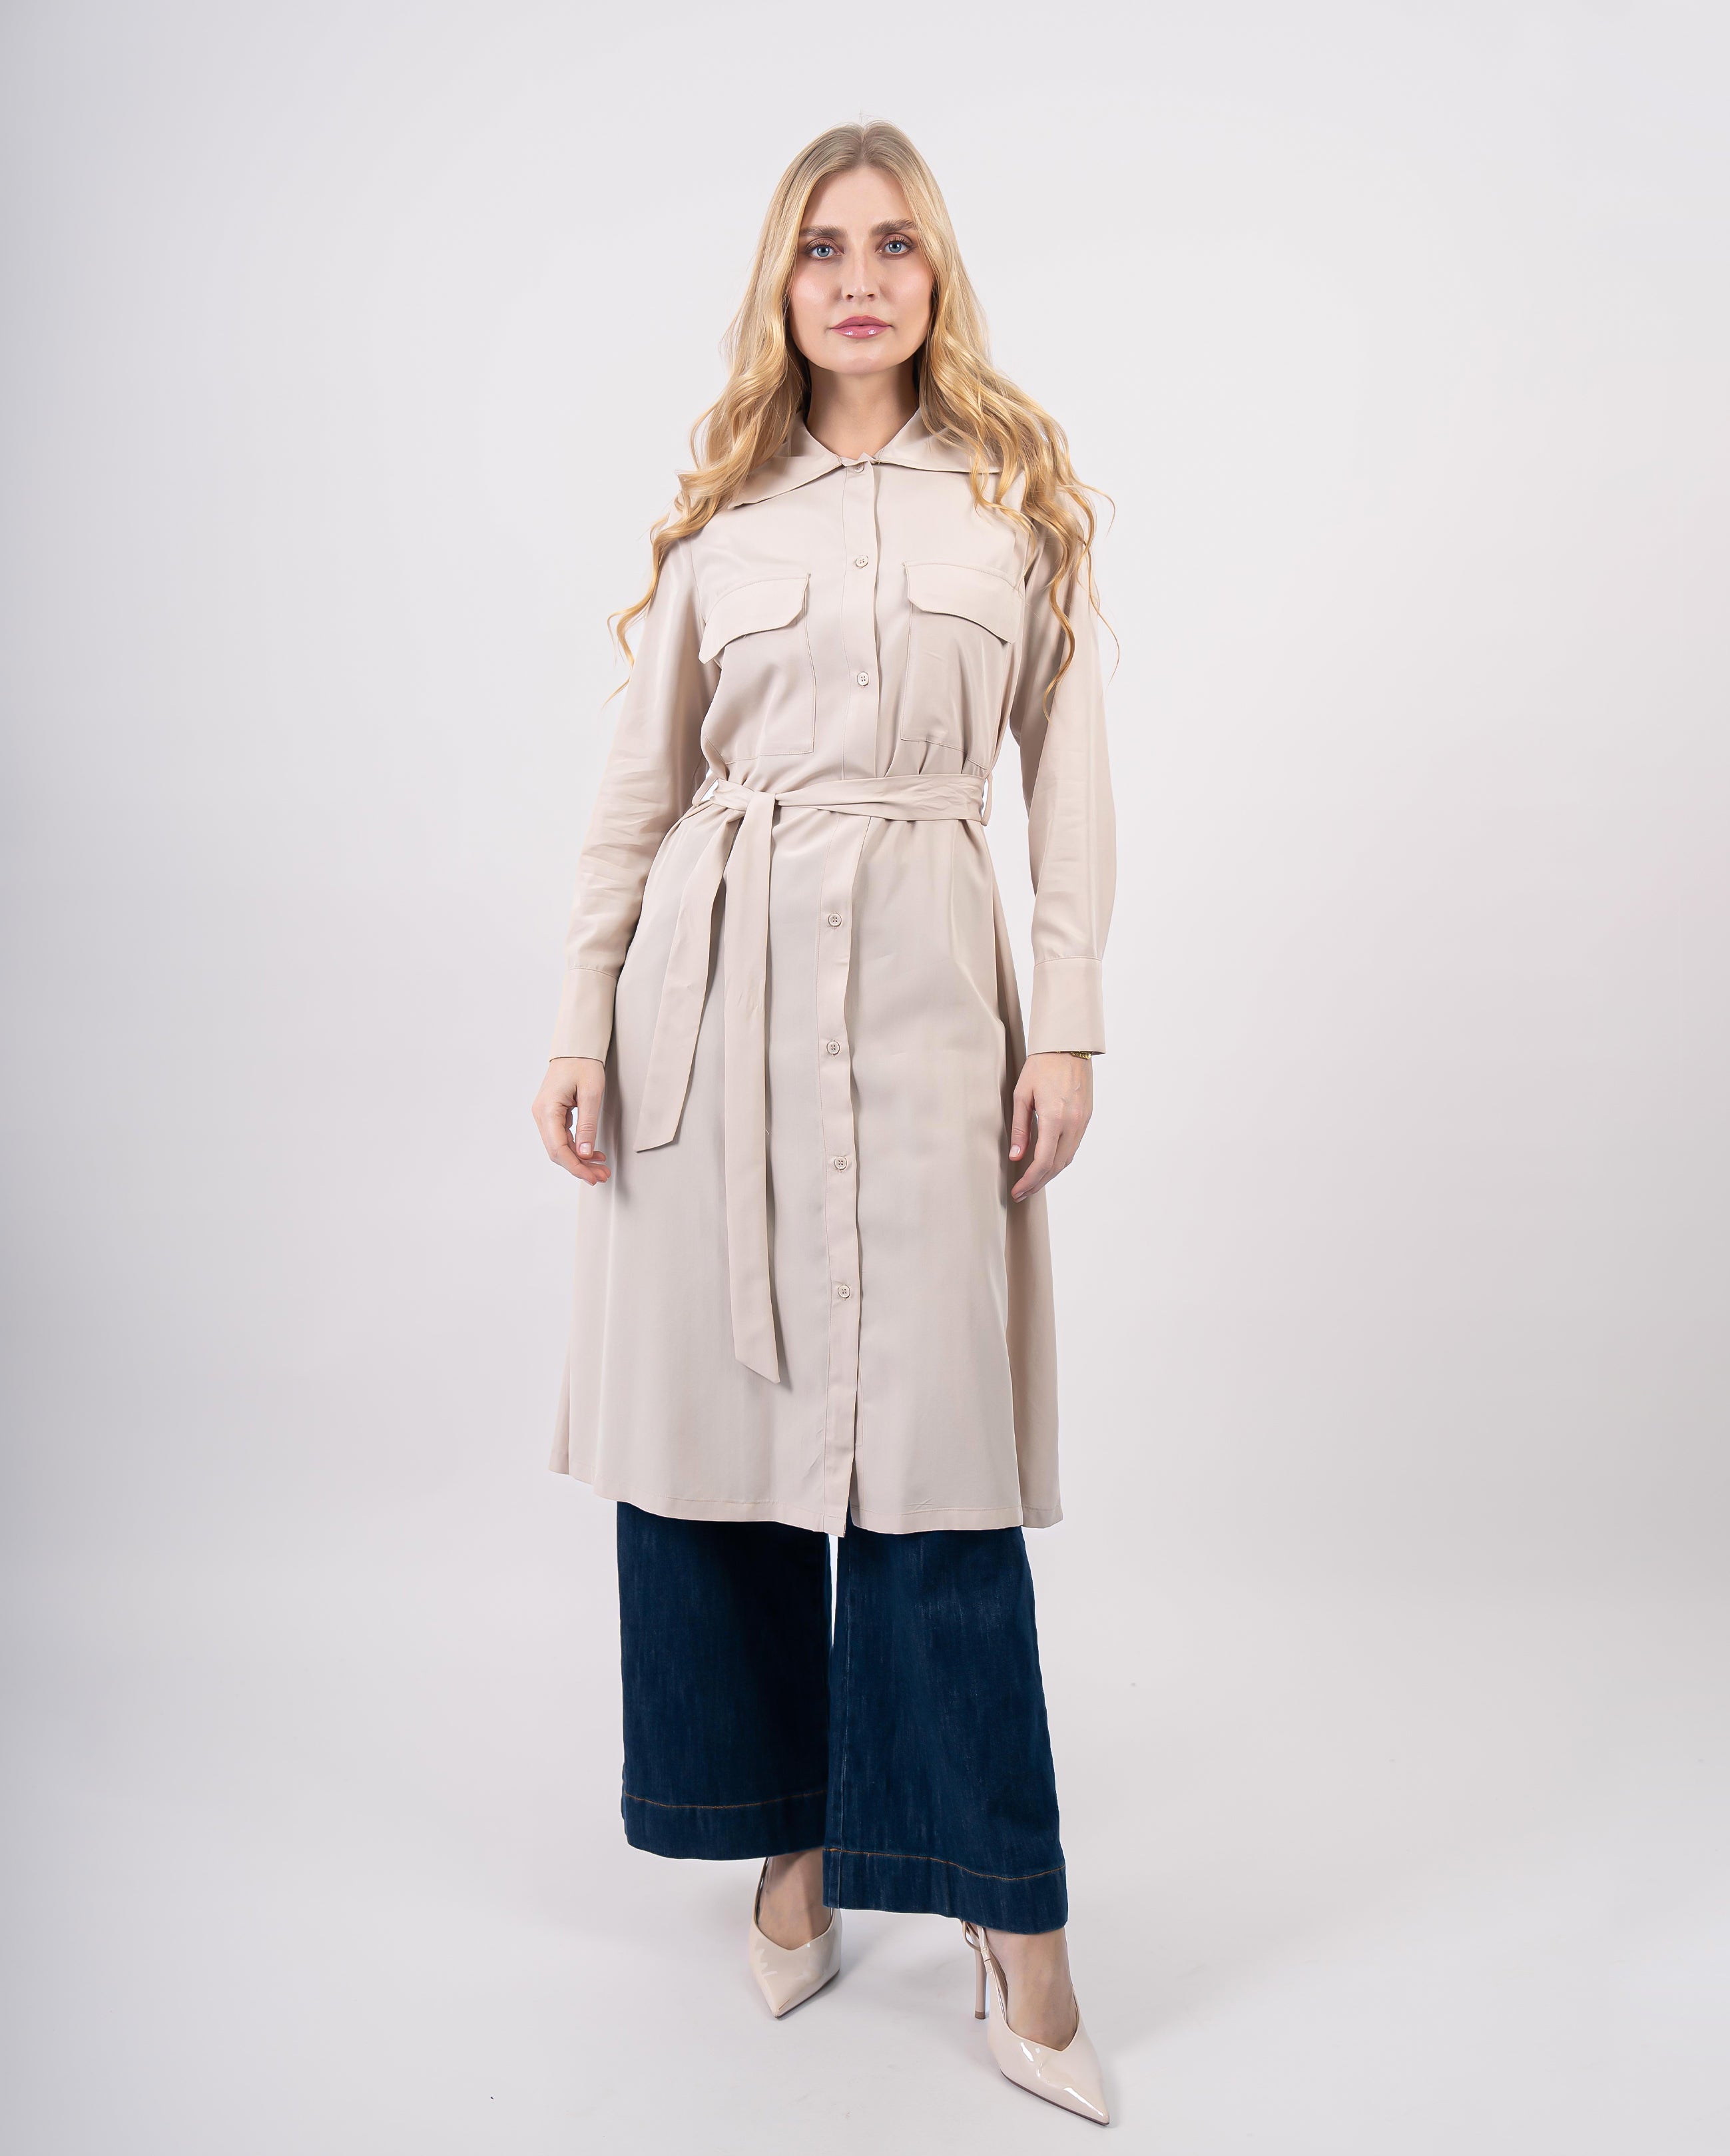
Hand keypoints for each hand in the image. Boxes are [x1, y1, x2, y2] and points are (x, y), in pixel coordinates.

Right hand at [533, 1057, 609, 1183]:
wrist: (576, 1048)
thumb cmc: (584, 1065)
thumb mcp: (591, 1094)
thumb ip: (587, 1125)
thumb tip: (584, 1153)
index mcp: (547, 1110)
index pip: (558, 1149)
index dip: (576, 1167)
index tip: (593, 1178)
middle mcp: (541, 1114)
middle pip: (557, 1152)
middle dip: (580, 1167)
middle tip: (602, 1176)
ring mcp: (544, 1115)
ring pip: (559, 1147)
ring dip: (579, 1160)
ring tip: (601, 1169)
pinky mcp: (551, 1114)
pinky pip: (561, 1138)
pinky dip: (577, 1148)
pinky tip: (593, 1154)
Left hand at [1008, 1053, 1092, 1202]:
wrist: (1068, 1046)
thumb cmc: (1041, 1066)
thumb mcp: (1022, 1095)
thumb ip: (1019, 1128)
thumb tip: (1016, 1156)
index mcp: (1054, 1118)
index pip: (1043, 1162)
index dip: (1029, 1181)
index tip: (1017, 1191)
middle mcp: (1073, 1123)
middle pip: (1056, 1166)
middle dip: (1038, 1183)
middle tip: (1022, 1192)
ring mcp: (1083, 1121)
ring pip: (1067, 1158)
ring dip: (1050, 1174)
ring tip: (1032, 1181)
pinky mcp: (1087, 1117)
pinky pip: (1074, 1146)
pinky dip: (1060, 1159)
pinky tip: (1047, 1163)